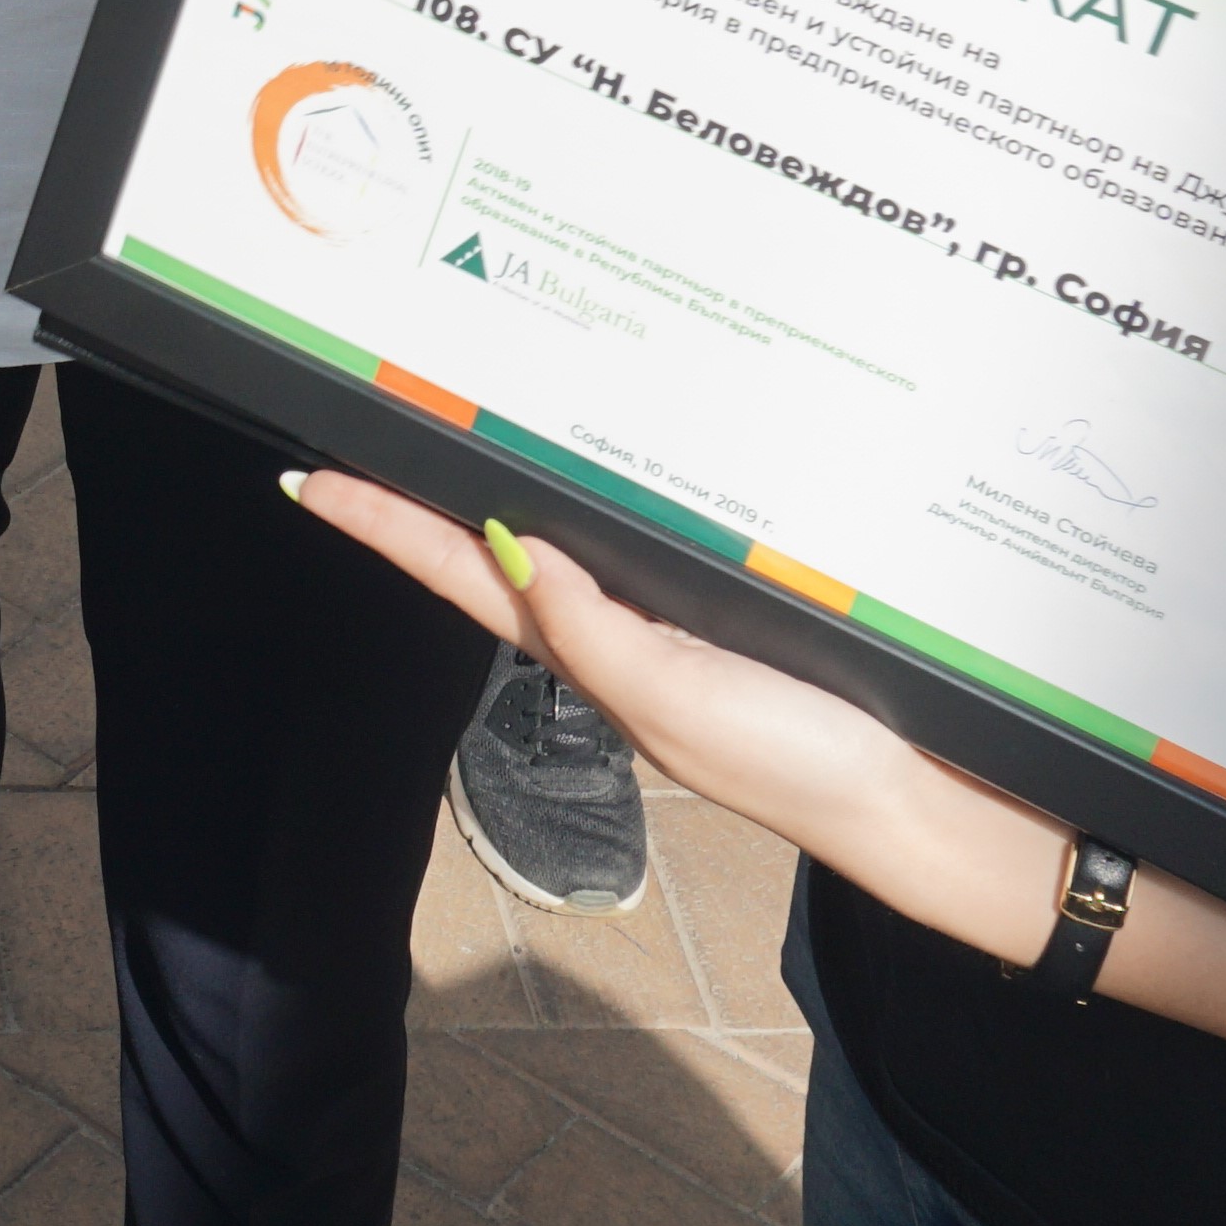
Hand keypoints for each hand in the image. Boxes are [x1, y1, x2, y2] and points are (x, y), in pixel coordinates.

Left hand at [288, 470, 920, 861]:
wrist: (917, 800)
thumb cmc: (796, 763)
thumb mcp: (676, 700)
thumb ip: (592, 631)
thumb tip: (509, 549)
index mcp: (589, 654)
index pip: (461, 574)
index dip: (385, 527)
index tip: (308, 482)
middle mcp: (617, 632)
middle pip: (495, 546)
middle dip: (428, 491)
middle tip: (366, 425)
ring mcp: (671, 622)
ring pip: (565, 535)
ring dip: (503, 489)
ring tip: (449, 433)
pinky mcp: (731, 607)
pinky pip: (644, 541)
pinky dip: (607, 501)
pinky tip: (599, 467)